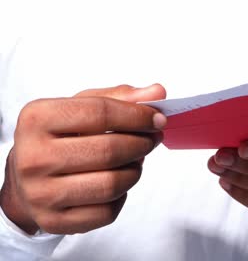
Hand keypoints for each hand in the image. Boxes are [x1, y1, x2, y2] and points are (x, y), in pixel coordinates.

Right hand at [0, 84, 166, 234]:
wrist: (25, 177)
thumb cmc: (59, 137)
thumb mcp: (80, 107)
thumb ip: (119, 98)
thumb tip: (157, 92)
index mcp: (37, 119)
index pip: (101, 113)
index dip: (138, 116)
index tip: (158, 118)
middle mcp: (33, 157)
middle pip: (109, 151)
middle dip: (142, 143)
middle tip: (152, 139)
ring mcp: (41, 194)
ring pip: (112, 184)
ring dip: (135, 170)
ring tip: (137, 160)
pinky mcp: (54, 221)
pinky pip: (107, 212)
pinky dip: (122, 196)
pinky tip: (118, 182)